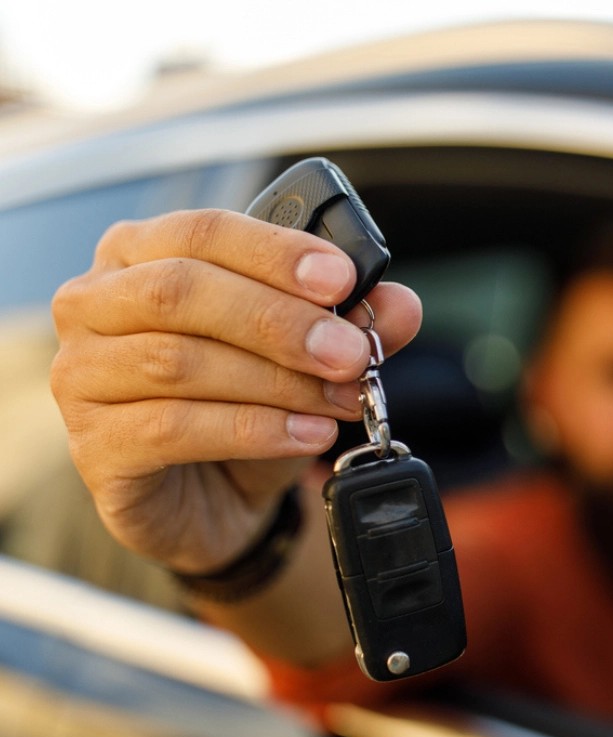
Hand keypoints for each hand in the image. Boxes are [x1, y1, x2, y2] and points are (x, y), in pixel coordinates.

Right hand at [50, 209, 421, 573]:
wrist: (215, 496)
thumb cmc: (246, 402)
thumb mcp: (308, 357)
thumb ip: (352, 323)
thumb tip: (400, 307)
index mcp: (139, 254)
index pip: (202, 232)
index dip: (275, 253)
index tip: (342, 279)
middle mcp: (94, 305)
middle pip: (181, 291)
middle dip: (280, 321)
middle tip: (351, 353)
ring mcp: (80, 376)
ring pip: (179, 362)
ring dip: (277, 382)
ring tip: (343, 400)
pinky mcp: (94, 446)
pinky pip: (173, 429)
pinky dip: (253, 429)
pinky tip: (307, 435)